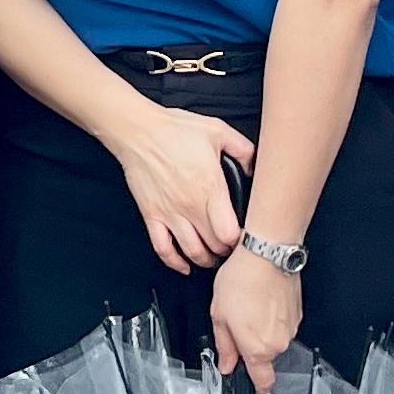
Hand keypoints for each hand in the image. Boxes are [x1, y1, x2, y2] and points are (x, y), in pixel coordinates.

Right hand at [110, 101, 252, 271]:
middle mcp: (190, 205)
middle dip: (227, 250)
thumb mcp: (217, 130)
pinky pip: (163, 249)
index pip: (229, 232)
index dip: (241, 239)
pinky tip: (184, 264)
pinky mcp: (152, 215)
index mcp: (209, 187)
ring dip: (206, 260)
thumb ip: (243, 149)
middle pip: (214, 246)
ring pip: (192, 252)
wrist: (138, 130)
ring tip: (214, 256)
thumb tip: (255, 167)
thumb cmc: (174, 129)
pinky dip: (175, 262)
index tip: (244, 234)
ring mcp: (170, 213)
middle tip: (232, 245)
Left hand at [211, 245, 301, 393]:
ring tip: (250, 305)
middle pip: (265, 356)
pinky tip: (262, 299)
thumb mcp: (219, 315)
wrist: (266, 253)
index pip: (263, 382)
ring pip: (274, 339)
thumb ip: (224, 346)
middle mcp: (278, 343)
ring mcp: (291, 328)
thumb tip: (226, 364)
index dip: (256, 388)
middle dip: (251, 345)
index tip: (251, 388)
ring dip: (262, 329)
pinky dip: (272, 316)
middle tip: (238, 323)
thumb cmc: (242, 280)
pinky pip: (282, 324)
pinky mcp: (298, 313)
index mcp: (257, 348)